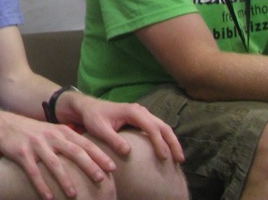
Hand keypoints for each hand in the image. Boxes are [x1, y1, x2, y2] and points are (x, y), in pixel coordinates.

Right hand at [0, 110, 114, 199]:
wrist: (4, 126)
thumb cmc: (33, 132)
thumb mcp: (53, 132)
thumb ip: (70, 141)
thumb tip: (92, 156)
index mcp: (61, 132)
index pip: (84, 143)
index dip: (99, 155)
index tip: (112, 167)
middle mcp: (51, 137)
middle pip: (73, 151)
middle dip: (88, 165)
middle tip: (100, 179)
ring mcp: (36, 145)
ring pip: (54, 163)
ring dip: (65, 179)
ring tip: (74, 194)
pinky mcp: (22, 154)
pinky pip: (33, 172)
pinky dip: (41, 185)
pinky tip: (48, 198)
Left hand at [66, 94, 185, 163]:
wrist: (88, 107)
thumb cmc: (93, 117)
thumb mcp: (99, 129)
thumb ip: (113, 139)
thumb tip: (128, 151)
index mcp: (132, 112)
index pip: (152, 127)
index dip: (159, 143)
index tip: (163, 157)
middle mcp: (140, 111)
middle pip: (163, 126)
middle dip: (173, 142)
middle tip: (180, 160)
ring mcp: (142, 114)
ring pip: (163, 127)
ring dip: (171, 141)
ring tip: (178, 158)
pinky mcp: (141, 119)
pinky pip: (157, 128)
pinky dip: (165, 139)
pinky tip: (167, 151)